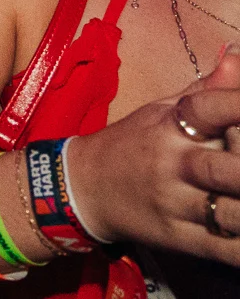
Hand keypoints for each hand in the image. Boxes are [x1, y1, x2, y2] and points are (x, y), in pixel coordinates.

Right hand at [63, 44, 239, 264]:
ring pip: (231, 213)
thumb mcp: (160, 110)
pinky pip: (226, 249)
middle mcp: (171, 164)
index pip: (208, 108)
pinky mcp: (180, 239)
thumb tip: (238, 55)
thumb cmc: (131, 145)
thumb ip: (206, 89)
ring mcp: (175, 204)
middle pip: (227, 168)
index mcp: (168, 126)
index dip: (239, 103)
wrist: (81, 188)